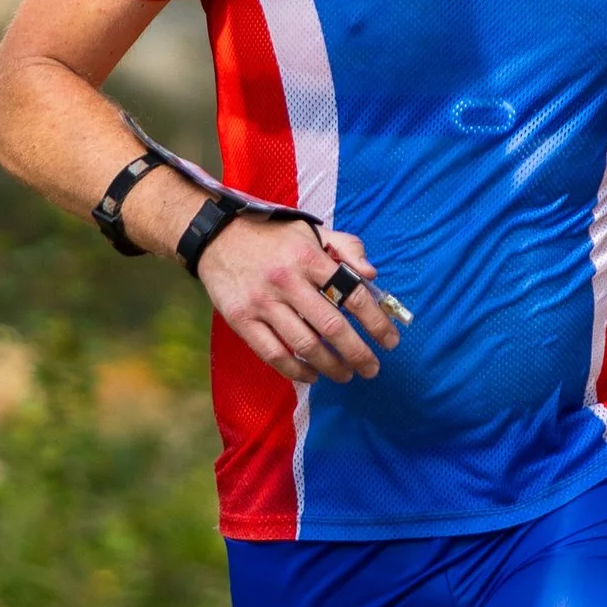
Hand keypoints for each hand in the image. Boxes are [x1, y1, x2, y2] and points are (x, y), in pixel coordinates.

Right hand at [196, 220, 400, 383]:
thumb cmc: (272, 236)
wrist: (217, 235)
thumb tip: (371, 275)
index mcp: (309, 258)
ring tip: (346, 374)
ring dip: (331, 366)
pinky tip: (312, 375)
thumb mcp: (312, 231)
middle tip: (372, 368)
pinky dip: (296, 371)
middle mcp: (287, 281)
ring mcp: (262, 303)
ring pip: (305, 346)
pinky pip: (274, 355)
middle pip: (332, 327)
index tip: (390, 341)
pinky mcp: (241, 319)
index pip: (353, 294)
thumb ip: (347, 248)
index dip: (376, 322)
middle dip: (358, 353)